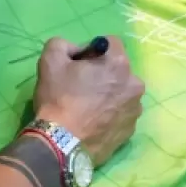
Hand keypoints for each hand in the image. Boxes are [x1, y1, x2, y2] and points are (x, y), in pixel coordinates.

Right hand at [32, 36, 145, 165]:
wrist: (61, 144)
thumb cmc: (58, 98)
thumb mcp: (50, 59)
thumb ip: (63, 44)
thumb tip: (76, 50)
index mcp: (119, 64)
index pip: (109, 43)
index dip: (91, 50)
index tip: (77, 64)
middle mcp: (135, 85)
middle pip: (118, 69)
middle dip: (102, 72)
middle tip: (81, 86)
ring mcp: (135, 110)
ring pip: (121, 92)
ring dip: (108, 93)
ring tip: (87, 107)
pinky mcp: (130, 130)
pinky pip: (121, 113)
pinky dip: (110, 113)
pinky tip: (92, 121)